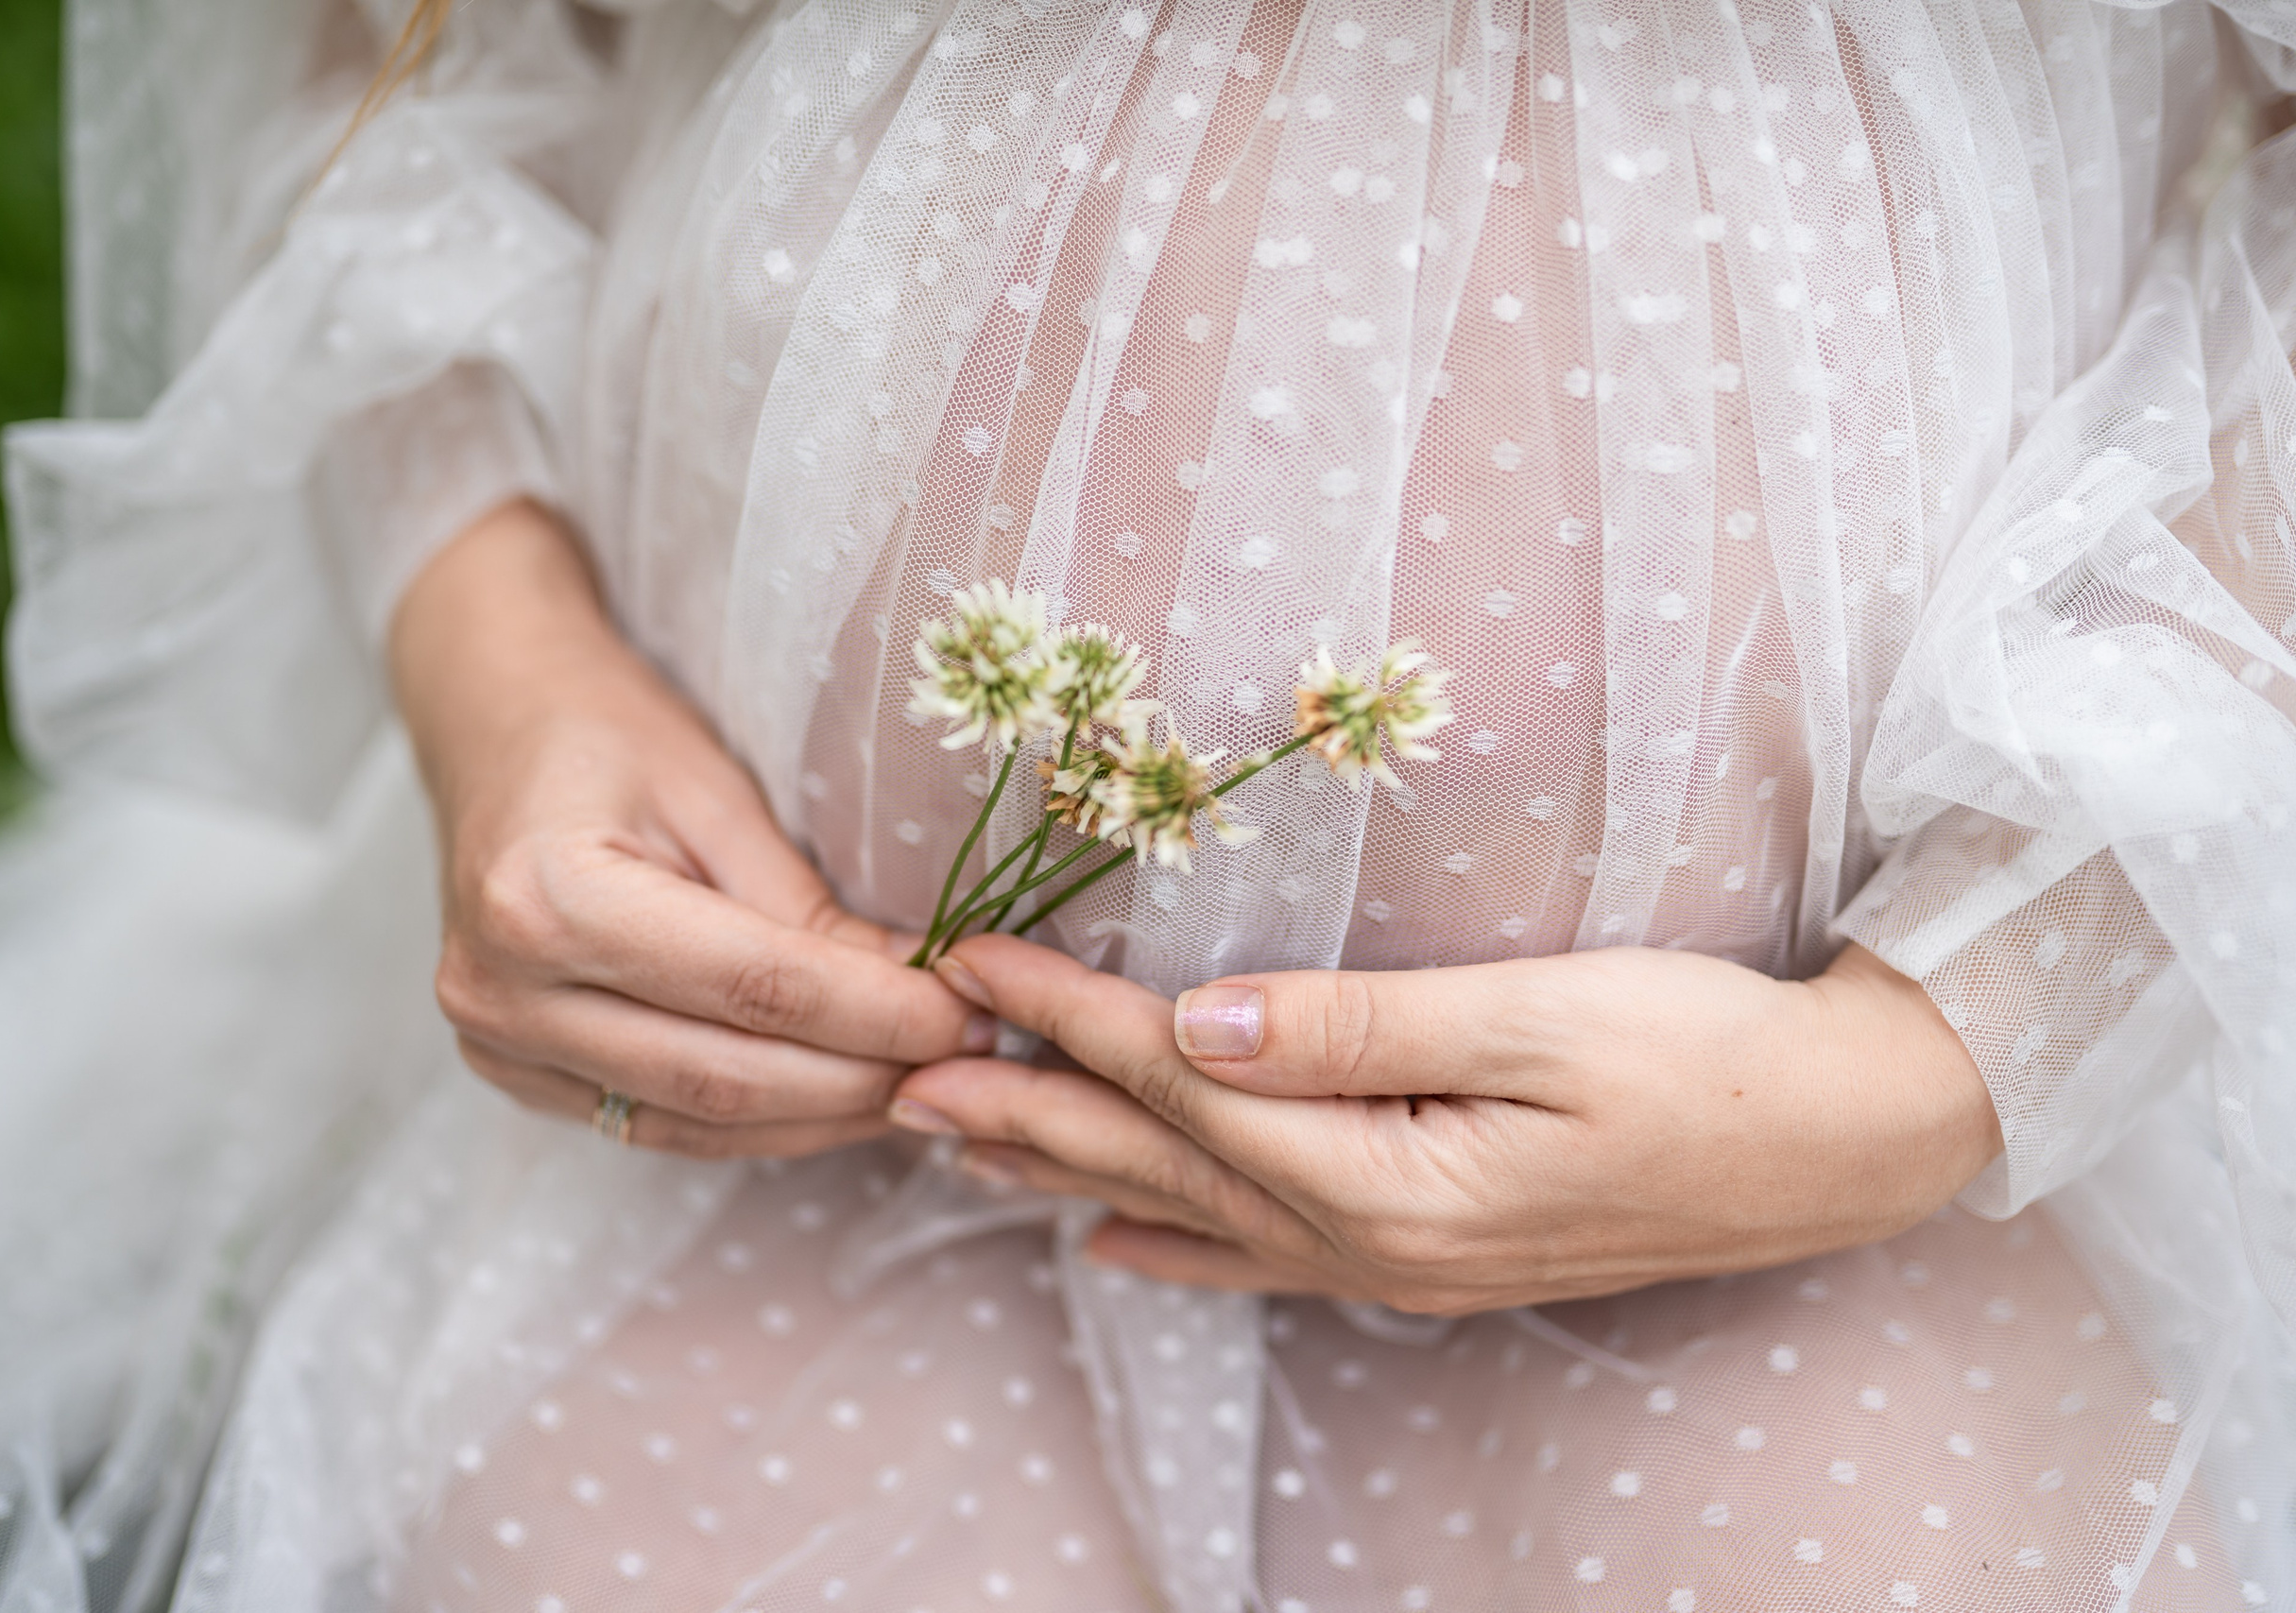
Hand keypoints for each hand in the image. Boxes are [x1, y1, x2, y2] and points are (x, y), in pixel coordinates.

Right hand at [391, 501, 994, 1156]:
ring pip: (697, 1121)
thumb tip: (925, 991)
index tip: (970, 1014)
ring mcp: (497, 1046)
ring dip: (822, 1118)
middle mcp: (503, 993)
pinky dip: (759, 1123)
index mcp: (548, 901)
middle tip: (964, 1058)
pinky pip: (659, 1125)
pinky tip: (836, 1100)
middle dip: (862, 1077)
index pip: (752, 988)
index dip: (876, 1014)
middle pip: (725, 1075)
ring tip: (917, 1084)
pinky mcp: (513, 1075)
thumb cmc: (606, 731)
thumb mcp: (716, 792)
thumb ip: (808, 907)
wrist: (488, 719)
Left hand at [891, 936, 1999, 1312]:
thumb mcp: (1542, 1021)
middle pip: (1156, 1164)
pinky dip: (1172, 1242)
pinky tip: (1110, 1240)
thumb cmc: (1706, 1054)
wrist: (1841, 1139)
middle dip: (1022, 1111)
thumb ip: (1360, 1026)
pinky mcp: (1432, 1251)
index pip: (1180, 1079)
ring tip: (959, 1146)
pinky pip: (1262, 1257)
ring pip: (1190, 1214)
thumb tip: (1200, 1018)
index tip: (961, 958)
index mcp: (1384, 1173)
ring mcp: (1397, 1259)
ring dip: (1068, 1175)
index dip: (1063, 1017)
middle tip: (896, 1071)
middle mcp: (1368, 1236)